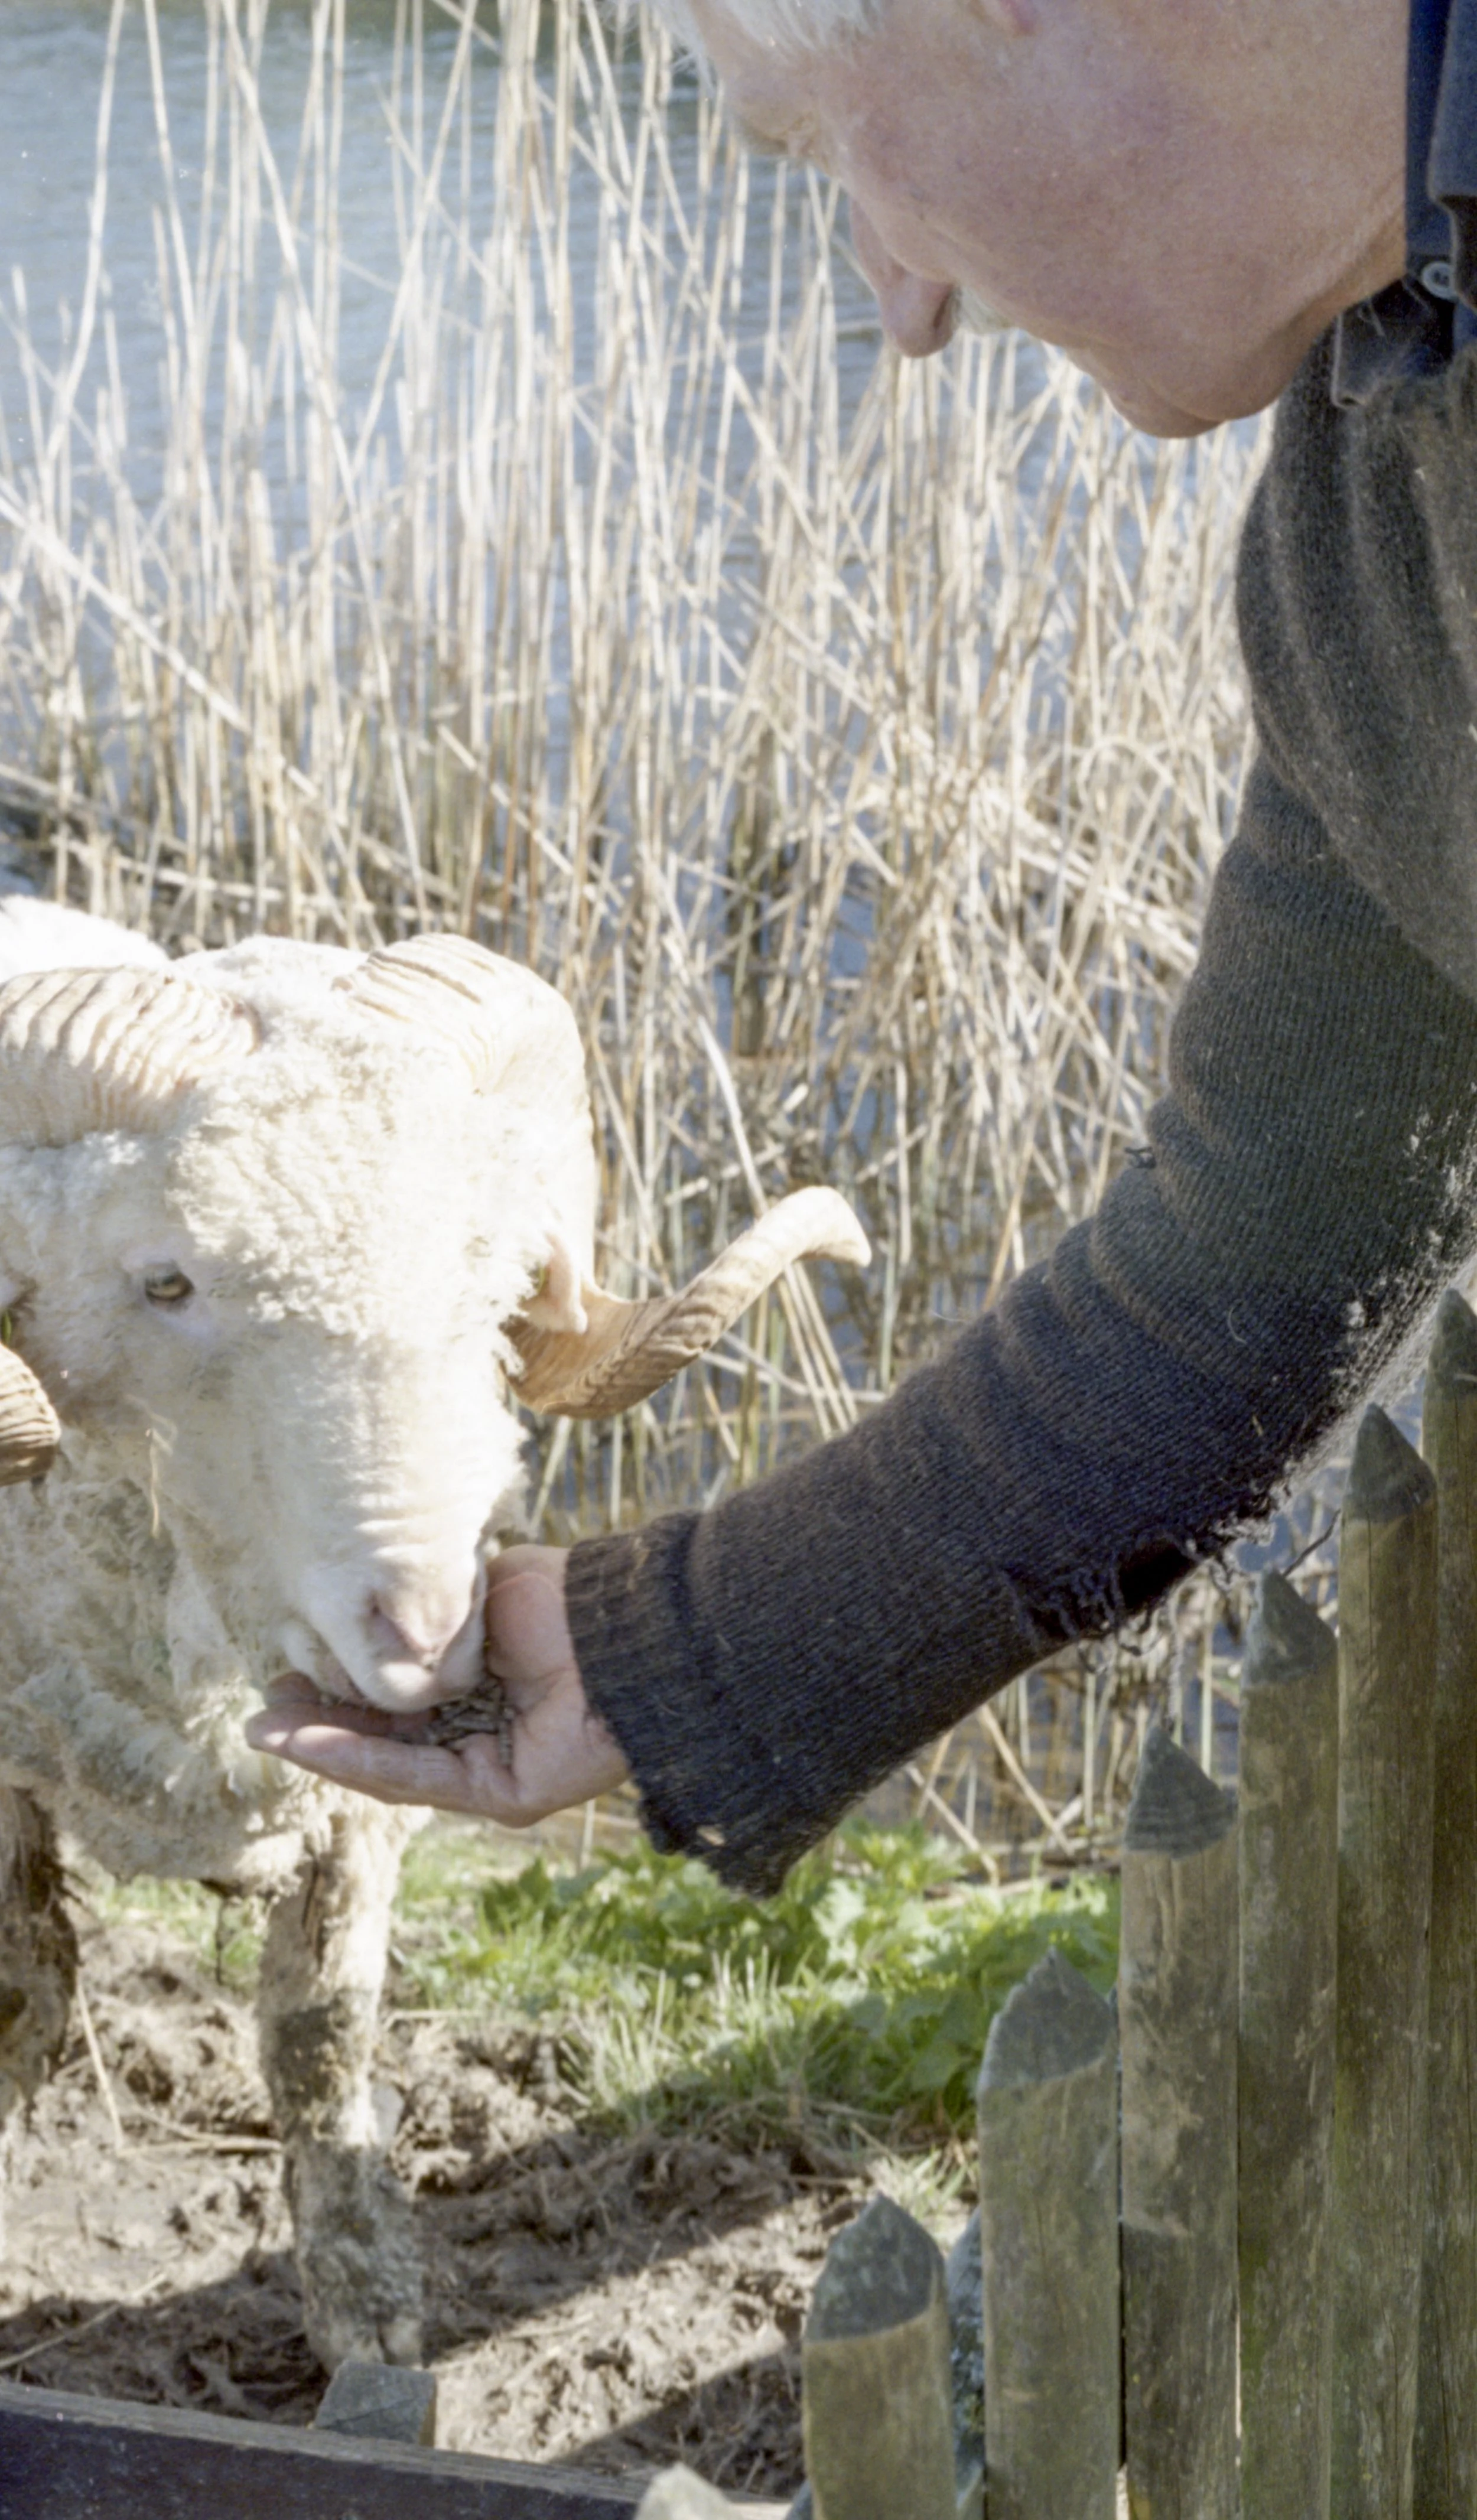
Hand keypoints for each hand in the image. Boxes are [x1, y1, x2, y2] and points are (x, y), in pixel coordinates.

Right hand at [243, 1546, 628, 1823]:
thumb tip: (359, 1633)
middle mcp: (478, 1736)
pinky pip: (420, 1780)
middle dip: (315, 1730)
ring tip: (265, 1733)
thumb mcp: (469, 1604)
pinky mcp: (504, 1796)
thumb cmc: (560, 1598)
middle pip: (382, 1742)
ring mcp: (490, 1771)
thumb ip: (420, 1627)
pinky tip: (311, 1743)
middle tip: (257, 1717)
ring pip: (391, 1766)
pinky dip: (362, 1761)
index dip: (335, 1694)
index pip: (391, 1703)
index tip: (282, 1672)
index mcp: (472, 1689)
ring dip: (324, 1749)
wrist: (622, 1622)